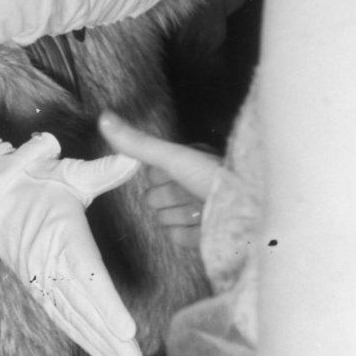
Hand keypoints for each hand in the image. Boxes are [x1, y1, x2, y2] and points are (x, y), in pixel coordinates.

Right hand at [0, 133, 144, 355]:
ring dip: (99, 345)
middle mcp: (50, 265)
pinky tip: (101, 353)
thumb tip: (133, 160)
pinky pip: (61, 318)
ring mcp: (41, 280)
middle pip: (85, 309)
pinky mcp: (37, 287)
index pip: (89, 277)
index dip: (107, 306)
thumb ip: (101, 172)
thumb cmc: (33, 181)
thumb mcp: (67, 173)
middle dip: (111, 339)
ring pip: (74, 320)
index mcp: (62, 237)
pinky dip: (81, 337)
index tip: (127, 329)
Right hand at [99, 111, 240, 248]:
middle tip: (188, 197)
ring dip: (178, 218)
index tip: (175, 176)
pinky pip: (177, 238)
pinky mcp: (203, 235)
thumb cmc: (215, 179)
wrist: (250, 215)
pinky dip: (186, 235)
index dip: (159, 177)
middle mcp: (193, 184)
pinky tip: (203, 228)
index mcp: (188, 162)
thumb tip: (104, 118)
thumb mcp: (174, 158)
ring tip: (200, 213)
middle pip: (155, 199)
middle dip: (168, 199)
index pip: (152, 172)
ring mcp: (198, 211)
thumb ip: (140, 144)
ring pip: (165, 219)